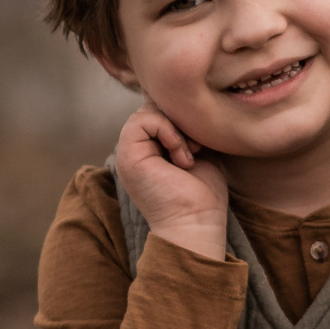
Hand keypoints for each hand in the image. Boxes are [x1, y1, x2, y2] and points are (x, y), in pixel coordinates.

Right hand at [112, 101, 229, 259]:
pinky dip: (168, 131)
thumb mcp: (199, 153)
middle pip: (155, 107)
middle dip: (182, 120)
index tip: (202, 144)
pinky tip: (181, 156)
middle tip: (198, 148)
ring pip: (149, 110)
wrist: (196, 223)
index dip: (184, 117)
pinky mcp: (127, 154)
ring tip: (190, 154)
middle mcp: (137, 149)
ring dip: (177, 128)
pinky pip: (143, 120)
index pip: (162, 111)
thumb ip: (189, 130)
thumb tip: (191, 105)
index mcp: (150, 150)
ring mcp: (129, 151)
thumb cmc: (202, 197)